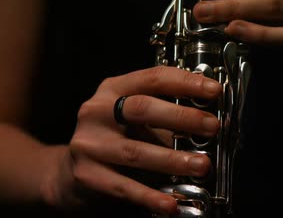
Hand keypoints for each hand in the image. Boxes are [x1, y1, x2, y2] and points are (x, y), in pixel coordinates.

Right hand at [45, 66, 221, 214]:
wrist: (68, 172)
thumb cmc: (113, 138)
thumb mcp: (132, 117)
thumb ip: (163, 115)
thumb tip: (207, 121)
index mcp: (113, 89)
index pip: (152, 78)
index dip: (185, 82)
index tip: (213, 90)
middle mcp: (96, 111)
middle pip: (142, 109)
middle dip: (182, 117)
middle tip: (212, 126)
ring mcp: (89, 143)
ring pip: (135, 151)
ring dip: (173, 160)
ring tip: (201, 165)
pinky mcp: (87, 174)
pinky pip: (124, 187)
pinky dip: (150, 196)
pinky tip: (170, 204)